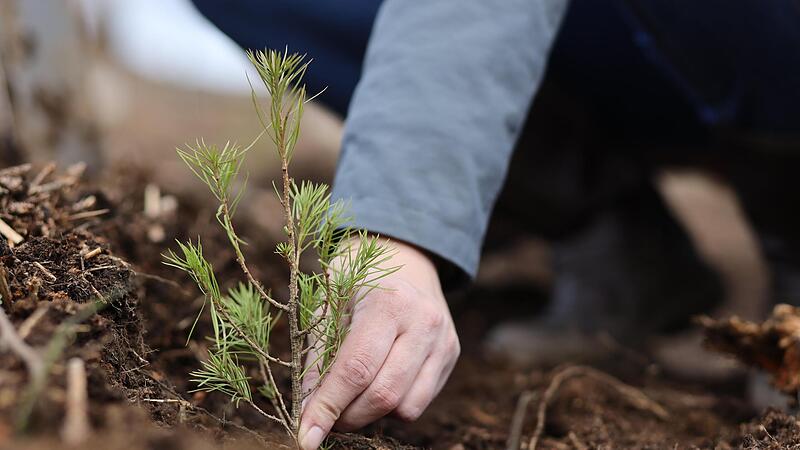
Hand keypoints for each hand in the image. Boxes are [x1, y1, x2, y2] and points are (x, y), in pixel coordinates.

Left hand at [298, 238, 459, 449]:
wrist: (404, 258)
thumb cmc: (356, 282)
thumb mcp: (328, 306)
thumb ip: (318, 358)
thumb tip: (308, 411)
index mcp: (388, 302)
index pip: (356, 369)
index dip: (328, 407)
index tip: (306, 436)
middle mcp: (423, 321)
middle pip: (383, 394)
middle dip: (347, 417)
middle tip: (324, 418)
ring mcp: (443, 339)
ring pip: (405, 406)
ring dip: (370, 415)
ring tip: (351, 396)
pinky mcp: (452, 354)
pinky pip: (419, 402)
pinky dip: (393, 406)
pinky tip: (378, 384)